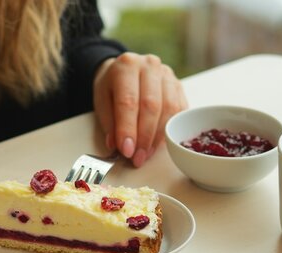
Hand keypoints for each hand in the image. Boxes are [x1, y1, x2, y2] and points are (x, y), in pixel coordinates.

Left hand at [93, 52, 187, 166]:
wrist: (125, 70)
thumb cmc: (112, 87)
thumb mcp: (102, 101)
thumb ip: (110, 124)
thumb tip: (119, 146)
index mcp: (126, 66)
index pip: (128, 101)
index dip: (128, 129)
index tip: (127, 151)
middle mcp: (149, 66)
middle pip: (151, 105)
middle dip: (145, 137)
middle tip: (138, 157)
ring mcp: (167, 74)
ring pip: (169, 108)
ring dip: (159, 136)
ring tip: (147, 153)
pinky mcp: (179, 85)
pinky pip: (180, 109)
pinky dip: (171, 129)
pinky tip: (160, 142)